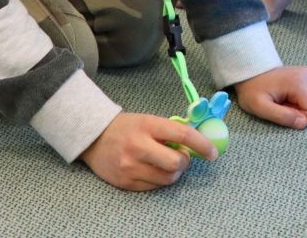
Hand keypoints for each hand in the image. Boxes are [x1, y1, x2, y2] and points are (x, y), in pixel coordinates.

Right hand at [79, 111, 216, 191]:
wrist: (94, 138)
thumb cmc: (127, 127)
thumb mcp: (148, 120)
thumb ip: (170, 131)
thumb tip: (198, 141)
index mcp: (147, 125)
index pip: (182, 135)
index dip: (202, 144)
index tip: (213, 152)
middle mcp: (138, 146)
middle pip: (176, 162)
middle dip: (185, 161)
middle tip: (183, 157)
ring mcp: (130, 166)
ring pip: (167, 178)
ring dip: (174, 173)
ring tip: (167, 164)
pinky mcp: (126, 182)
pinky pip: (154, 187)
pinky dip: (159, 180)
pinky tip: (153, 170)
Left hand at [234, 65, 306, 128]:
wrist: (250, 72)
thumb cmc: (252, 90)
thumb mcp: (260, 107)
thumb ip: (281, 116)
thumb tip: (303, 123)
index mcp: (299, 82)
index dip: (302, 118)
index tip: (284, 112)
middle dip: (303, 113)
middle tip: (284, 107)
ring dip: (303, 108)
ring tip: (286, 102)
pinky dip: (304, 102)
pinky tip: (290, 97)